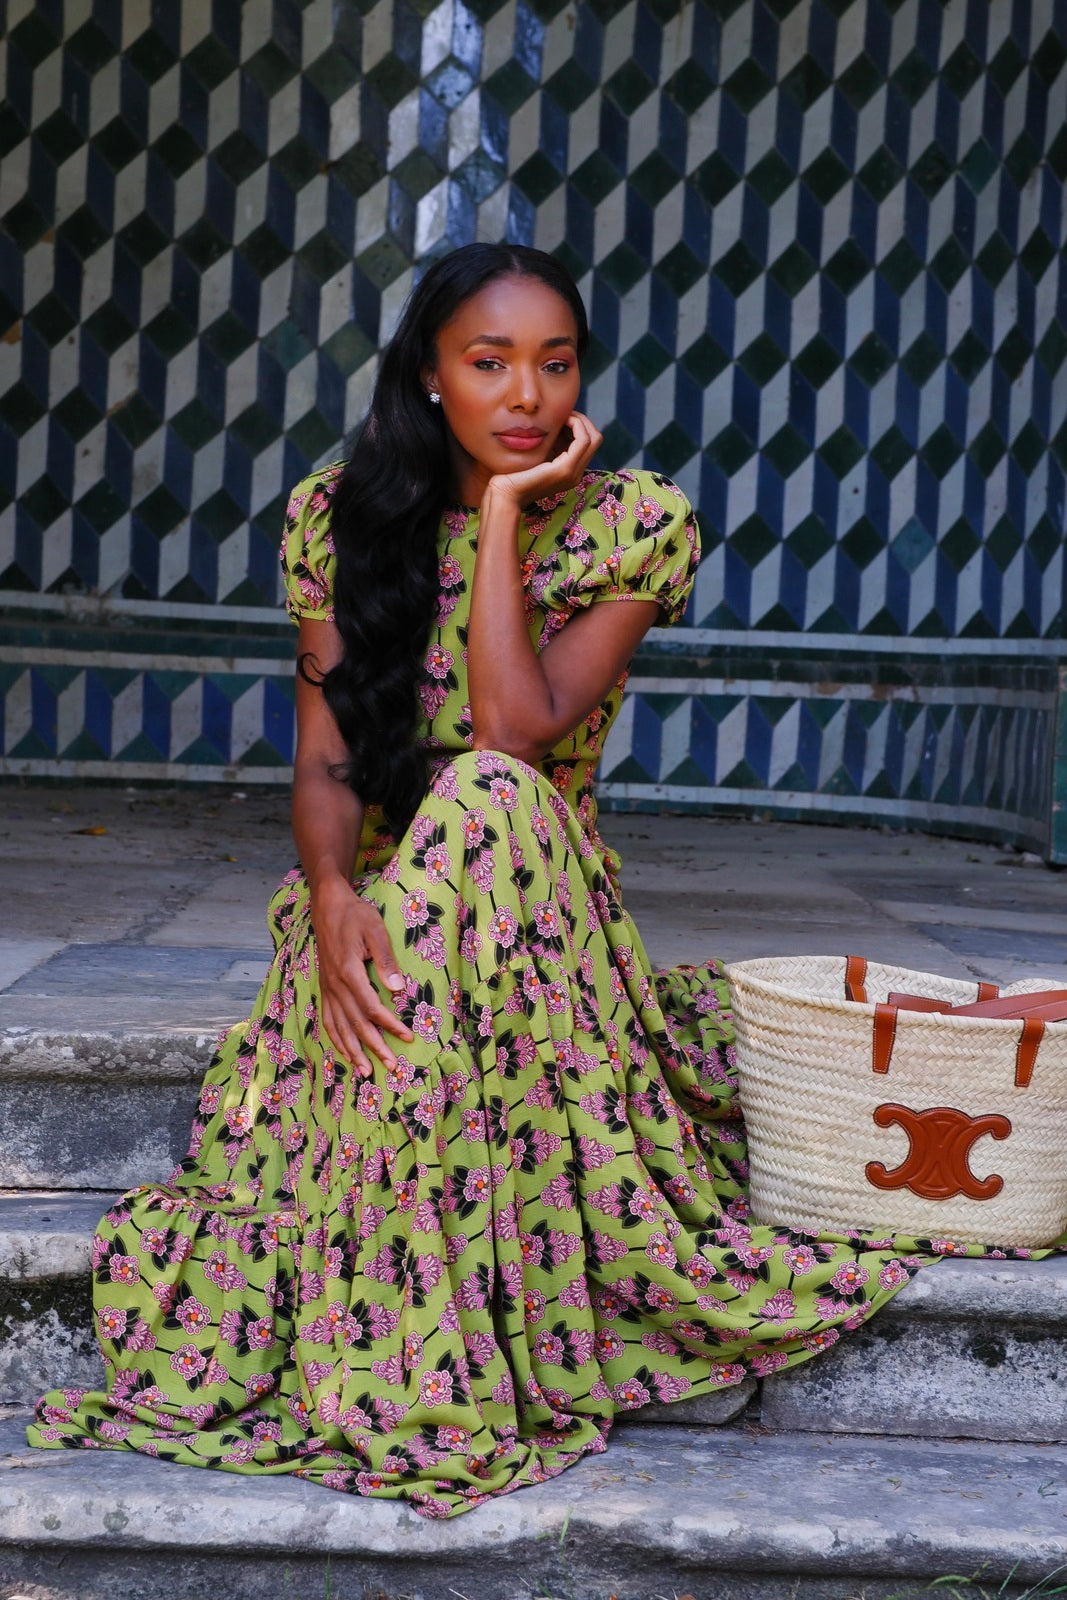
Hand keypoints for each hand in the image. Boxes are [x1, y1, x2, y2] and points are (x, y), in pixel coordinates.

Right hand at [310, 879, 412, 1077]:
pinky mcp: (324, 989)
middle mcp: (335, 986)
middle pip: (356, 1024)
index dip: (389, 1025)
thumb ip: (386, 960)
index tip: (407, 1037)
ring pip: (339, 1028)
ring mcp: (327, 989)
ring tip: (365, 1072)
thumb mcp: (375, 931)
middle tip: (391, 1067)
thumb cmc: (356, 916)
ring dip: (353, 1052)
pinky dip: (336, 1039)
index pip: (371, 1007)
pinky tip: (345, 1052)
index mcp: (349, 972)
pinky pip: (328, 1020)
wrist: (327, 907)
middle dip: (374, 1048)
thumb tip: (398, 990)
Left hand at [484, 411, 602, 509]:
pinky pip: (583, 441)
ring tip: (563, 416)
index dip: (579, 425)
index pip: (588, 443)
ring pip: (594, 438)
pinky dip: (577, 425)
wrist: (505, 493)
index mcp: (570, 471)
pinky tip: (561, 420)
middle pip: (595, 439)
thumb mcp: (537, 454)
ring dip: (580, 421)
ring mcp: (572, 473)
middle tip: (565, 413)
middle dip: (583, 421)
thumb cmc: (513, 473)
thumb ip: (549, 444)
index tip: (562, 416)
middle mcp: (576, 474)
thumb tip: (555, 422)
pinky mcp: (565, 469)